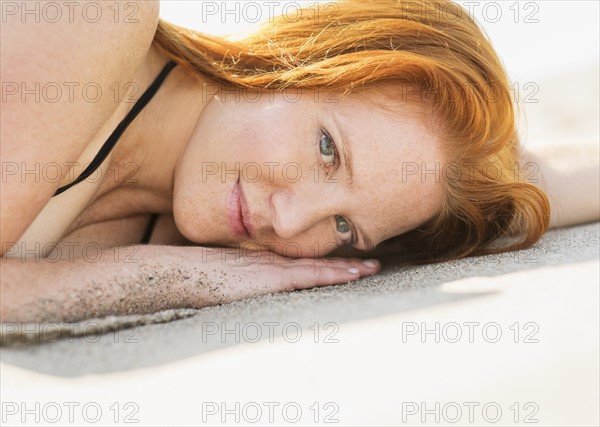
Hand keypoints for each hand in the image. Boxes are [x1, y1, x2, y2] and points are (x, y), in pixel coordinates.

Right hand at [183, 248, 380, 306]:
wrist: (182, 272)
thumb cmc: (199, 279)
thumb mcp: (228, 280)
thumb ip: (246, 282)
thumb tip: (254, 290)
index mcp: (265, 264)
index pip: (304, 263)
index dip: (329, 264)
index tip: (350, 264)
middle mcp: (274, 262)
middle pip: (317, 263)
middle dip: (346, 265)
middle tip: (374, 264)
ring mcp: (274, 268)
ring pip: (318, 268)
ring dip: (346, 270)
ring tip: (371, 269)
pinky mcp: (271, 278)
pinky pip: (308, 275)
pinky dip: (331, 275)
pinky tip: (350, 275)